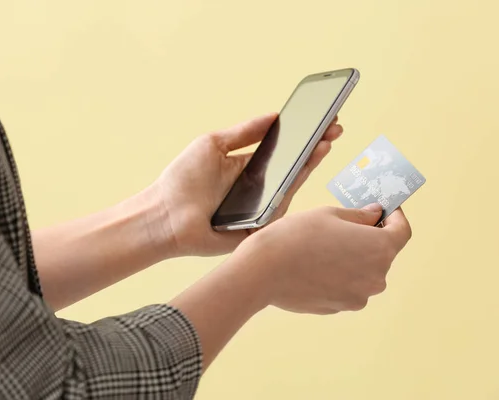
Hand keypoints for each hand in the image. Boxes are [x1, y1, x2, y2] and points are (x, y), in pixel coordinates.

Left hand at [149, 113, 343, 256]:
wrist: (164, 215)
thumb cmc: (182, 179)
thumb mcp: (213, 144)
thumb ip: (245, 131)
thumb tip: (274, 114)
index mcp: (249, 169)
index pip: (284, 150)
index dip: (303, 136)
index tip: (322, 120)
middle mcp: (259, 189)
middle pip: (294, 167)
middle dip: (315, 147)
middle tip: (334, 129)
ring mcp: (262, 209)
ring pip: (291, 186)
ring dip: (309, 164)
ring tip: (324, 143)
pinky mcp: (259, 228)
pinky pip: (279, 209)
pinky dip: (291, 190)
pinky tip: (304, 168)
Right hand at [238, 205, 411, 313]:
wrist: (263, 272)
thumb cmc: (295, 237)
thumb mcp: (329, 214)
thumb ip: (360, 216)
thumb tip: (375, 215)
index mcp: (379, 248)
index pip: (402, 231)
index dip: (396, 217)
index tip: (385, 210)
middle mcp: (376, 277)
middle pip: (383, 253)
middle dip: (370, 237)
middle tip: (346, 224)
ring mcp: (358, 296)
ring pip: (364, 272)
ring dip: (354, 258)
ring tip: (325, 245)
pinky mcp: (340, 307)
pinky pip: (348, 286)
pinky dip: (340, 274)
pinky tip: (316, 264)